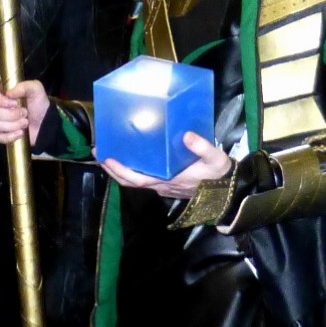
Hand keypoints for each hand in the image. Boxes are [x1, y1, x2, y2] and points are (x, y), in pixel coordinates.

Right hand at [0, 80, 49, 145]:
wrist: (44, 122)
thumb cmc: (38, 104)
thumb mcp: (36, 89)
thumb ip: (24, 86)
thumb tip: (9, 93)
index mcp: (1, 93)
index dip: (0, 101)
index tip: (15, 103)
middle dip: (12, 115)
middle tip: (25, 113)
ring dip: (15, 125)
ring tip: (25, 122)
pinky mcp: (0, 134)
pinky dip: (11, 136)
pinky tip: (21, 133)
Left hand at [102, 132, 231, 200]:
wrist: (227, 192)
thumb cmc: (219, 175)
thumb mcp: (215, 159)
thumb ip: (202, 147)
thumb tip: (186, 134)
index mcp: (168, 180)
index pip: (138, 178)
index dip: (120, 170)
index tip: (107, 158)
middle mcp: (162, 185)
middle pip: (130, 181)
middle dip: (112, 168)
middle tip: (98, 152)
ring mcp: (163, 186)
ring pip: (135, 181)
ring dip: (119, 169)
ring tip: (108, 154)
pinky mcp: (167, 184)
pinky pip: (144, 178)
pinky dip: (132, 169)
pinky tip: (130, 157)